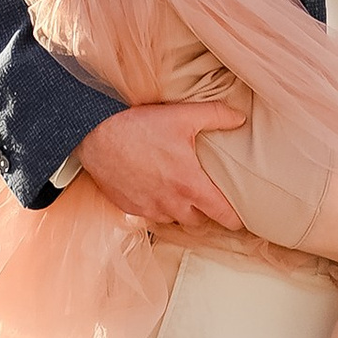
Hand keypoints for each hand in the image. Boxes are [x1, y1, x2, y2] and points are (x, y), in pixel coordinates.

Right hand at [69, 101, 230, 232]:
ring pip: (175, 219)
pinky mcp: (130, 208)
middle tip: (210, 198)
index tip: (241, 217)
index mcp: (190, 185)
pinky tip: (158, 189)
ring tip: (183, 192)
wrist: (96, 136)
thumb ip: (216, 116)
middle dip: (207, 212)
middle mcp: (171, 203)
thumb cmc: (139, 127)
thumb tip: (240, 117)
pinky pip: (152, 215)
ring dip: (182, 210)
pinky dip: (159, 207)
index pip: (223, 215)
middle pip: (199, 221)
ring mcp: (149, 208)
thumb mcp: (182, 116)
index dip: (235, 219)